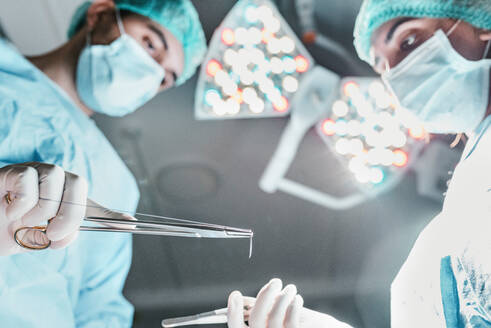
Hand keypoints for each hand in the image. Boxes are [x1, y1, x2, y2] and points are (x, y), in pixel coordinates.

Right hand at [0, 162, 87, 254]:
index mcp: (64, 191)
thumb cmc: (9, 232)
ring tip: (26, 222)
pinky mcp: (11, 172)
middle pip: (77, 182)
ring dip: (44, 208)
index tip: (101, 227)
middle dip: (70, 213)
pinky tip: (11, 213)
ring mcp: (32, 171)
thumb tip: (65, 236)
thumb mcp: (38, 238)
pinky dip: (23, 202)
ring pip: (54, 177)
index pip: (86, 193)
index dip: (93, 209)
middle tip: (52, 234)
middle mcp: (51, 178)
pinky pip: (27, 178)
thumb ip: (59, 236)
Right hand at [227, 279, 354, 327]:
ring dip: (283, 296)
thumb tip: (245, 298)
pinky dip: (294, 305)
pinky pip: (292, 321)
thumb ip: (261, 312)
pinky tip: (297, 299)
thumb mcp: (274, 320)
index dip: (233, 313)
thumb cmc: (292, 326)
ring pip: (275, 317)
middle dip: (264, 295)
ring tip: (291, 288)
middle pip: (256, 319)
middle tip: (275, 281)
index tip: (235, 293)